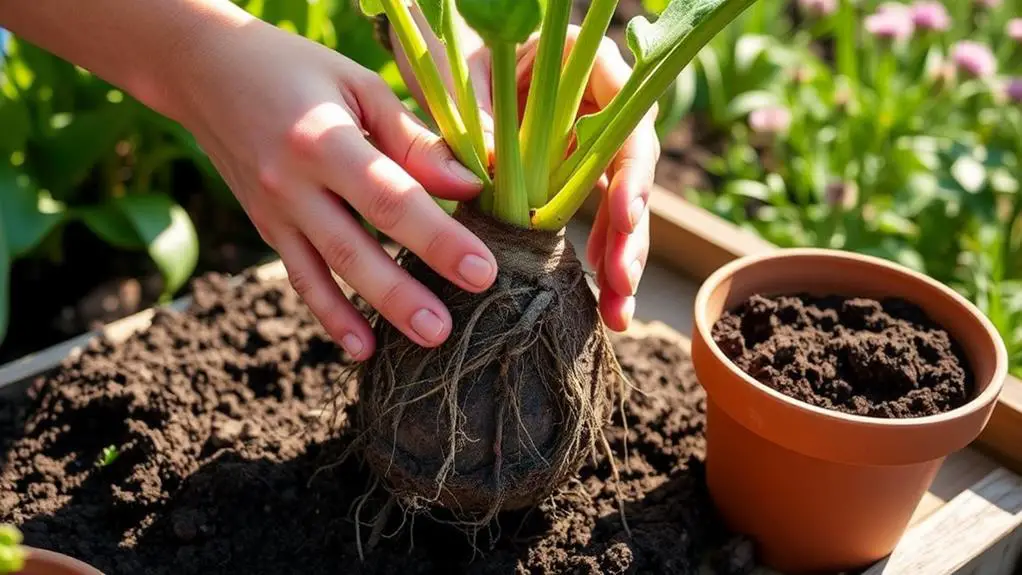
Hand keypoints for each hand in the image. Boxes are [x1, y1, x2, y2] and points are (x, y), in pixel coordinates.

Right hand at [169, 18, 499, 360]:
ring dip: (374, 311)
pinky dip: (330, 314)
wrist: (204, 70)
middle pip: (355, 246)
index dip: (437, 237)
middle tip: (448, 329)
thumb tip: (472, 185)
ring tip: (424, 342)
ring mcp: (274, 210)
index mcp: (323, 138)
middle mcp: (292, 182)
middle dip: (404, 293)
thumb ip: (415, 140)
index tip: (483, 268)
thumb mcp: (360, 85)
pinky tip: (362, 347)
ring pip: (327, 271)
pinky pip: (300, 277)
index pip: (390, 197)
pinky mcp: (266, 227)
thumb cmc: (298, 70)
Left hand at [393, 20, 657, 331]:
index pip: (627, 116)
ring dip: (623, 256)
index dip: (631, 168)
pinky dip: (602, 257)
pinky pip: (602, 218)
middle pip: (634, 170)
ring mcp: (597, 143)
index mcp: (586, 64)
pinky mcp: (584, 175)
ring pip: (625, 202)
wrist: (458, 74)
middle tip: (622, 279)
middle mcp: (604, 103)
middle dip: (631, 231)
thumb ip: (478, 114)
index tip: (623, 214)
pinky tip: (603, 298)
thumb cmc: (462, 64)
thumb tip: (488, 166)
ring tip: (617, 309)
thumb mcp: (463, 79)